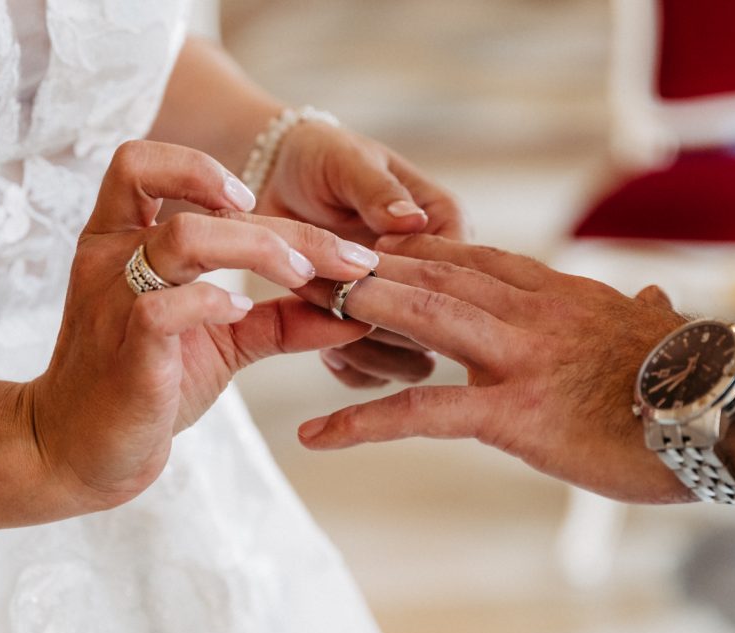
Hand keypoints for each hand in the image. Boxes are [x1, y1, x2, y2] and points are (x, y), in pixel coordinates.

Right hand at [26, 141, 377, 509]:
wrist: (82, 454)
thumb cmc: (148, 387)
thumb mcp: (223, 342)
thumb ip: (281, 319)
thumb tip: (356, 312)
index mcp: (119, 241)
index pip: (141, 163)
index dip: (198, 168)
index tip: (252, 199)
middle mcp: (109, 260)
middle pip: (195, 209)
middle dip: (284, 229)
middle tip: (347, 257)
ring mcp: (112, 302)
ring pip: (182, 239)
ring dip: (258, 250)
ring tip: (305, 278)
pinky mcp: (125, 351)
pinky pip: (164, 308)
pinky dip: (214, 303)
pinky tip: (244, 314)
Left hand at [259, 120, 464, 387]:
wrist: (279, 180)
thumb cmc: (320, 159)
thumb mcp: (347, 163)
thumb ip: (377, 192)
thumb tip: (410, 220)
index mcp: (445, 223)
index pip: (455, 274)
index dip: (412, 286)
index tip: (363, 277)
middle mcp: (439, 274)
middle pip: (437, 326)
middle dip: (382, 321)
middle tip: (332, 301)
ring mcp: (411, 309)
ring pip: (412, 359)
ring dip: (366, 350)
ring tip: (325, 322)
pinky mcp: (379, 334)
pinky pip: (379, 372)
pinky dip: (353, 368)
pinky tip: (325, 350)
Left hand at [294, 234, 734, 503]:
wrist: (731, 410)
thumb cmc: (701, 380)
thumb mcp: (662, 333)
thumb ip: (643, 308)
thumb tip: (657, 295)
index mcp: (558, 293)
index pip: (471, 257)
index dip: (415, 250)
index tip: (372, 244)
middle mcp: (530, 311)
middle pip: (433, 274)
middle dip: (369, 267)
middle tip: (311, 263)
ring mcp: (517, 357)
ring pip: (421, 318)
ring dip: (356, 311)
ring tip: (299, 312)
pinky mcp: (513, 411)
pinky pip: (421, 411)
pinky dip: (363, 420)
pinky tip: (316, 435)